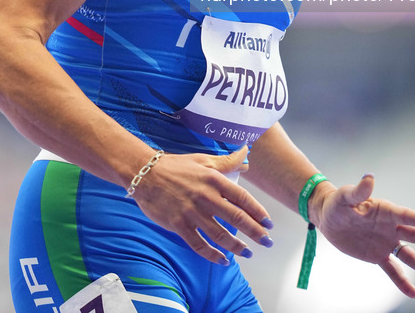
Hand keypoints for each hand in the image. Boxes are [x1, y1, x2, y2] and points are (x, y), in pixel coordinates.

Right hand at [132, 146, 273, 264]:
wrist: (145, 174)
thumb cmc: (177, 166)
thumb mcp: (204, 160)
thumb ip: (227, 161)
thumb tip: (246, 155)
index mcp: (214, 179)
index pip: (242, 198)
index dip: (258, 212)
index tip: (269, 223)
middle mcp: (206, 196)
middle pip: (236, 218)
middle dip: (255, 232)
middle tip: (267, 242)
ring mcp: (192, 212)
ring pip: (220, 235)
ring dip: (237, 247)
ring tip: (248, 253)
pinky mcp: (179, 225)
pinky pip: (199, 244)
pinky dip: (212, 255)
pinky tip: (223, 260)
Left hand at [311, 174, 414, 298]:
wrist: (328, 218)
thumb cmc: (337, 203)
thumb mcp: (345, 196)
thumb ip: (358, 191)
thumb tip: (369, 177)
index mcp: (385, 210)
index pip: (406, 216)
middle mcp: (390, 227)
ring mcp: (385, 243)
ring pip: (409, 256)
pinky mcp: (377, 256)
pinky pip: (393, 271)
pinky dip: (403, 282)